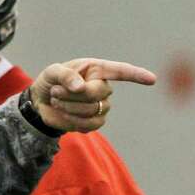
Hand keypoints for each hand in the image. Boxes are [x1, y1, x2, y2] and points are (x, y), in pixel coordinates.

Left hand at [29, 58, 155, 132]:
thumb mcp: (52, 72)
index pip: (121, 71)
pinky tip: (63, 113)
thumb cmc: (51, 81)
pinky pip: (89, 125)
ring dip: (69, 107)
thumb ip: (65, 75)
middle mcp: (103, 87)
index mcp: (97, 69)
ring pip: (92, 110)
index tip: (152, 79)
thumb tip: (80, 86)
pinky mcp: (94, 122)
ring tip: (56, 100)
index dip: (136, 75)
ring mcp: (101, 106)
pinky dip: (71, 120)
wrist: (42, 102)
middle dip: (73, 94)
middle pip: (97, 93)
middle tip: (56, 91)